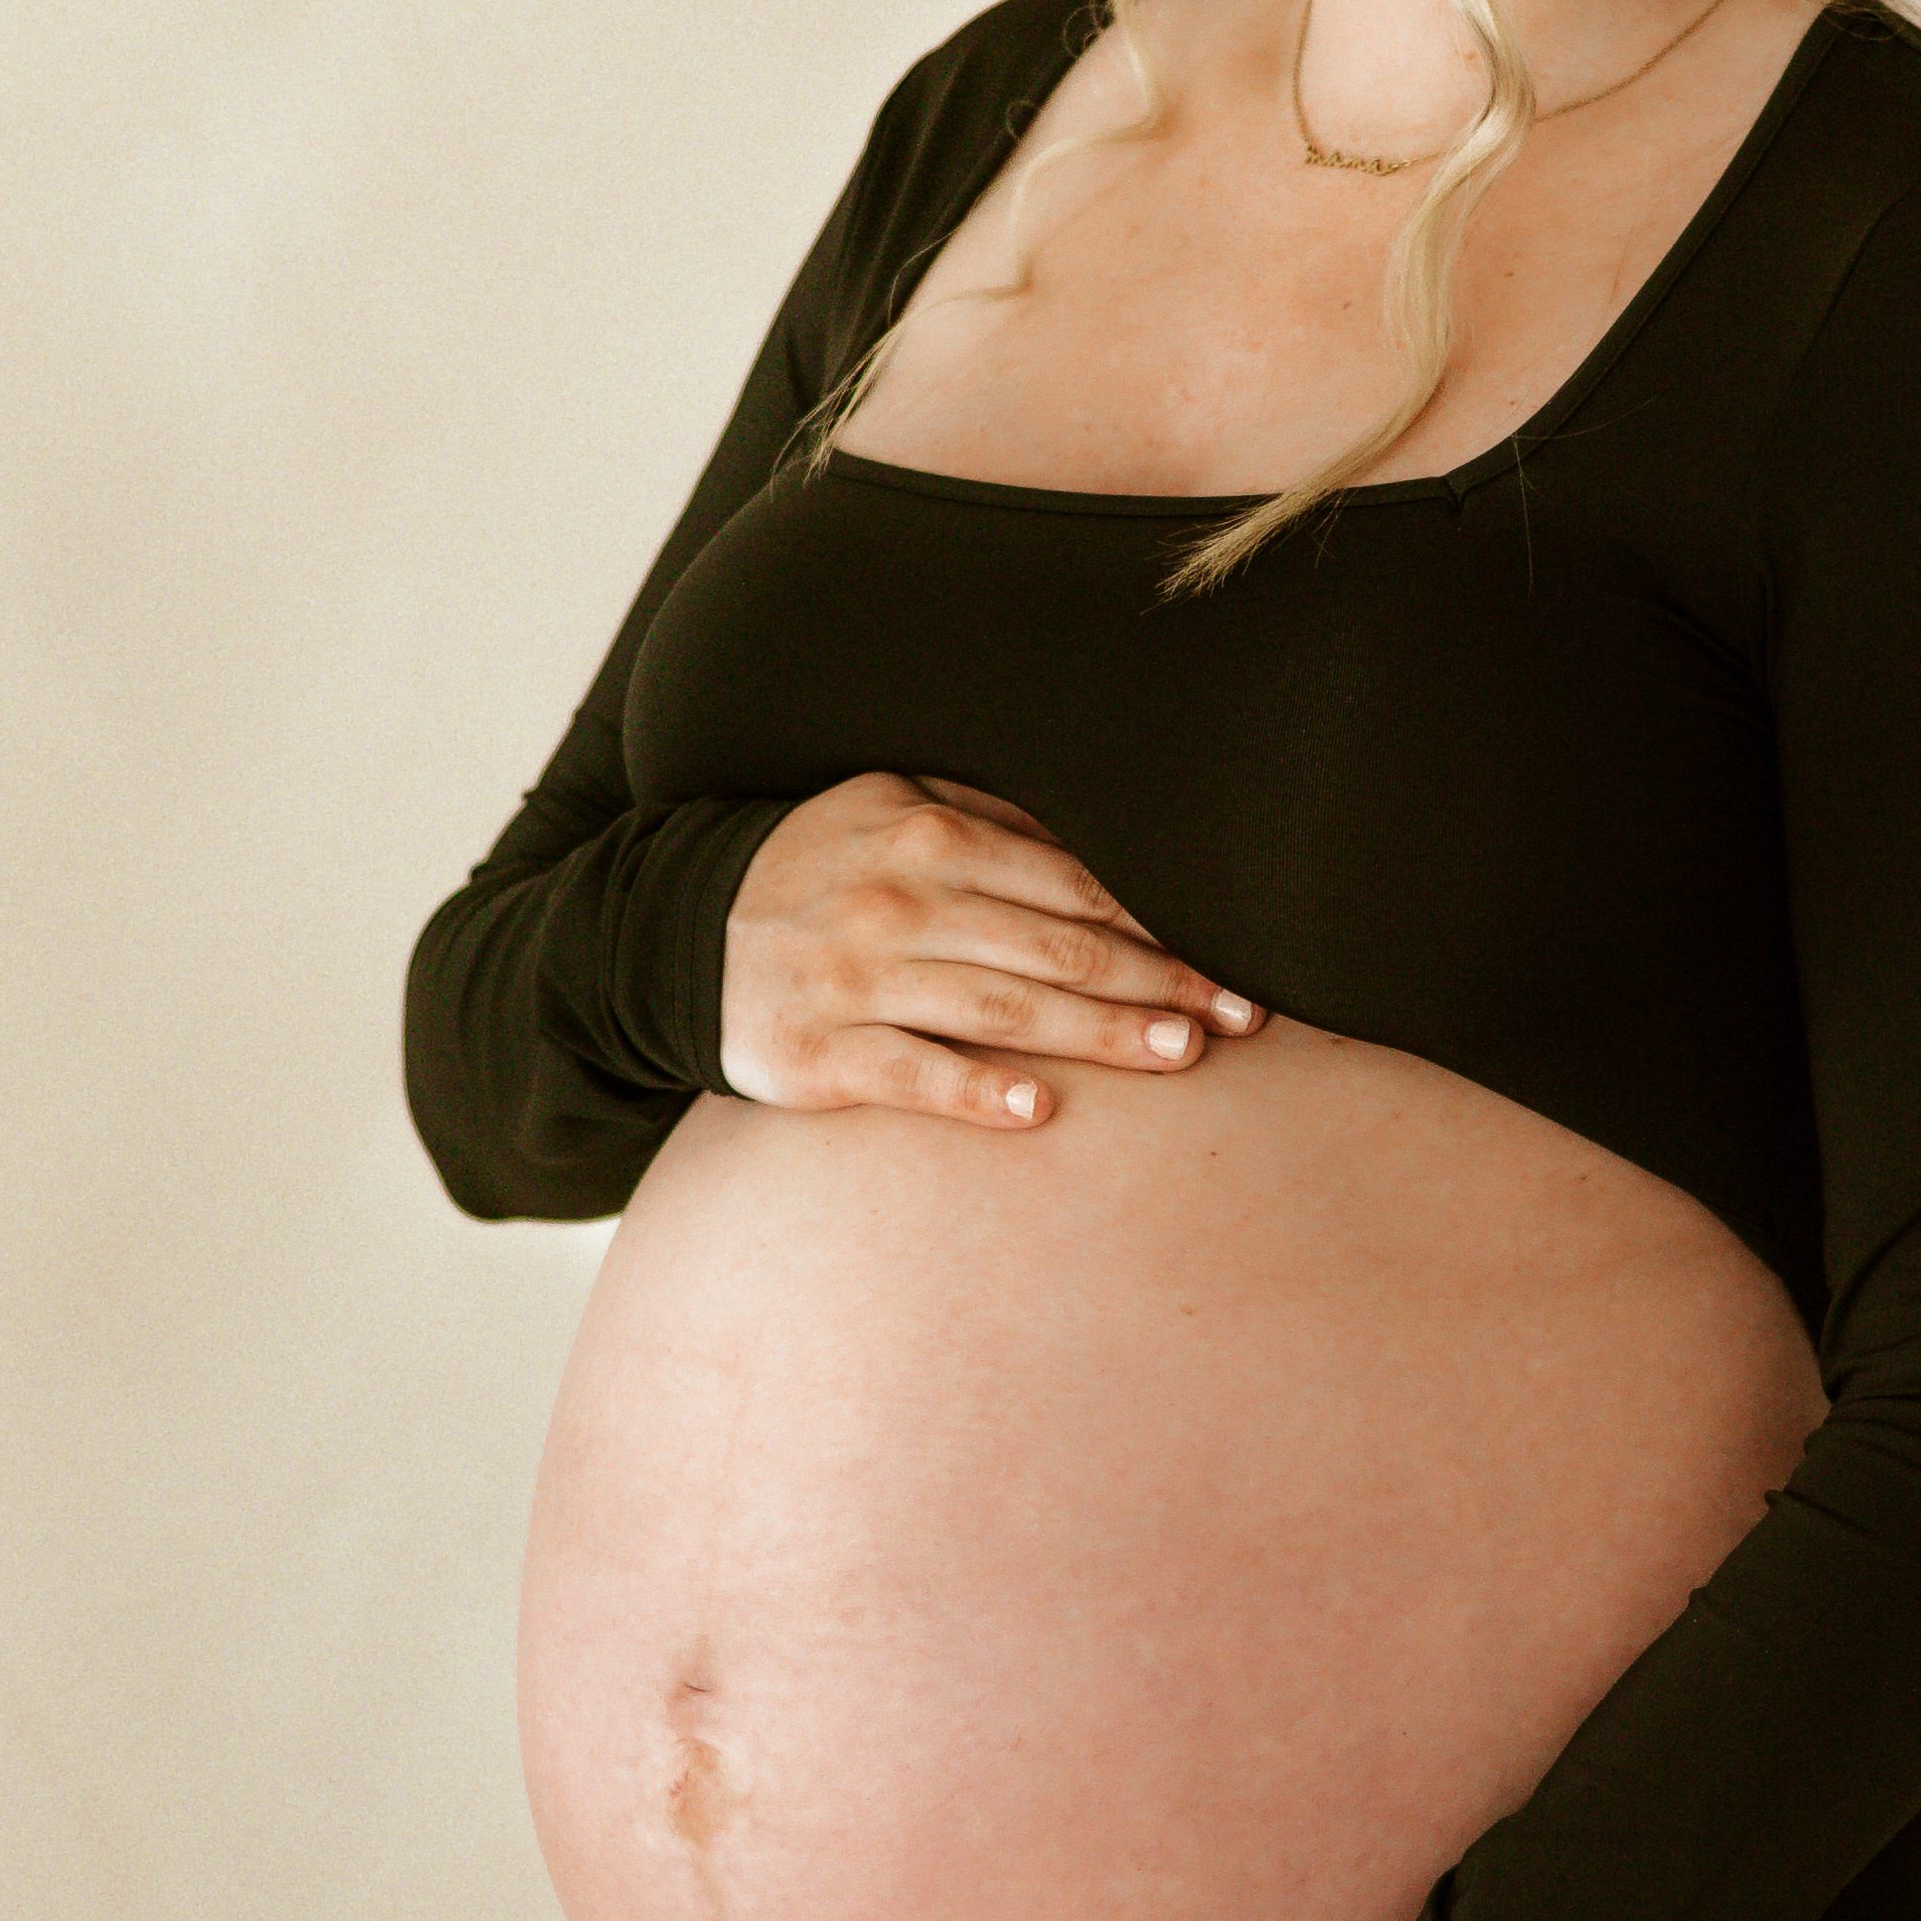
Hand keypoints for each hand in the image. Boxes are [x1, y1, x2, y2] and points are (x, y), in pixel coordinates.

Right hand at [720, 771, 1261, 1125]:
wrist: (677, 931)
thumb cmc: (822, 871)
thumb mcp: (893, 811)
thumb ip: (994, 818)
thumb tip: (1116, 835)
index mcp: (930, 835)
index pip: (1073, 883)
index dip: (1164, 924)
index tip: (1239, 961)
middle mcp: (898, 900)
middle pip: (1055, 945)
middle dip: (1159, 982)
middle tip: (1243, 1017)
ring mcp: (855, 978)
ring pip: (1000, 1007)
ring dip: (1097, 1032)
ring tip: (1178, 1054)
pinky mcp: (814, 1052)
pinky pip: (909, 1071)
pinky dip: (975, 1090)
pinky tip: (1039, 1109)